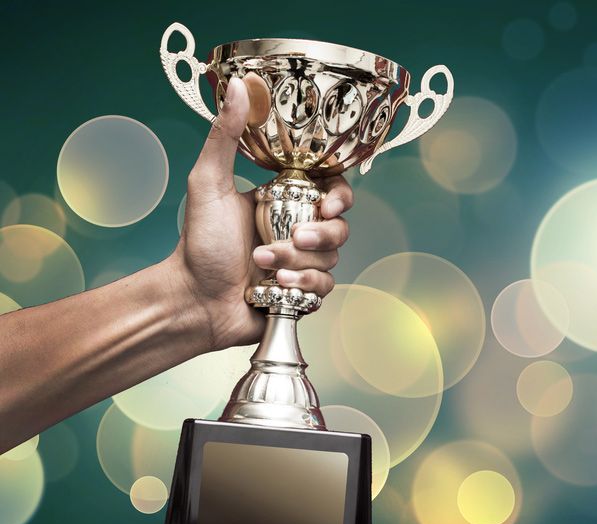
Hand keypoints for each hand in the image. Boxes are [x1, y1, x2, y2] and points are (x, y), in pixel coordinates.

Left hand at [170, 76, 352, 350]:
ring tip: (266, 264)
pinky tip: (278, 285)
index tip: (329, 204)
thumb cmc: (198, 245)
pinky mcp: (304, 291)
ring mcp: (303, 261)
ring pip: (333, 257)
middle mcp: (298, 228)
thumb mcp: (208, 183)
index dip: (340, 195)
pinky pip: (325, 286)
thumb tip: (240, 88)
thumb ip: (225, 136)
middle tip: (295, 236)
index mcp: (284, 200)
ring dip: (301, 261)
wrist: (195, 301)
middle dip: (321, 233)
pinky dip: (305, 285)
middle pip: (340, 225)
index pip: (331, 189)